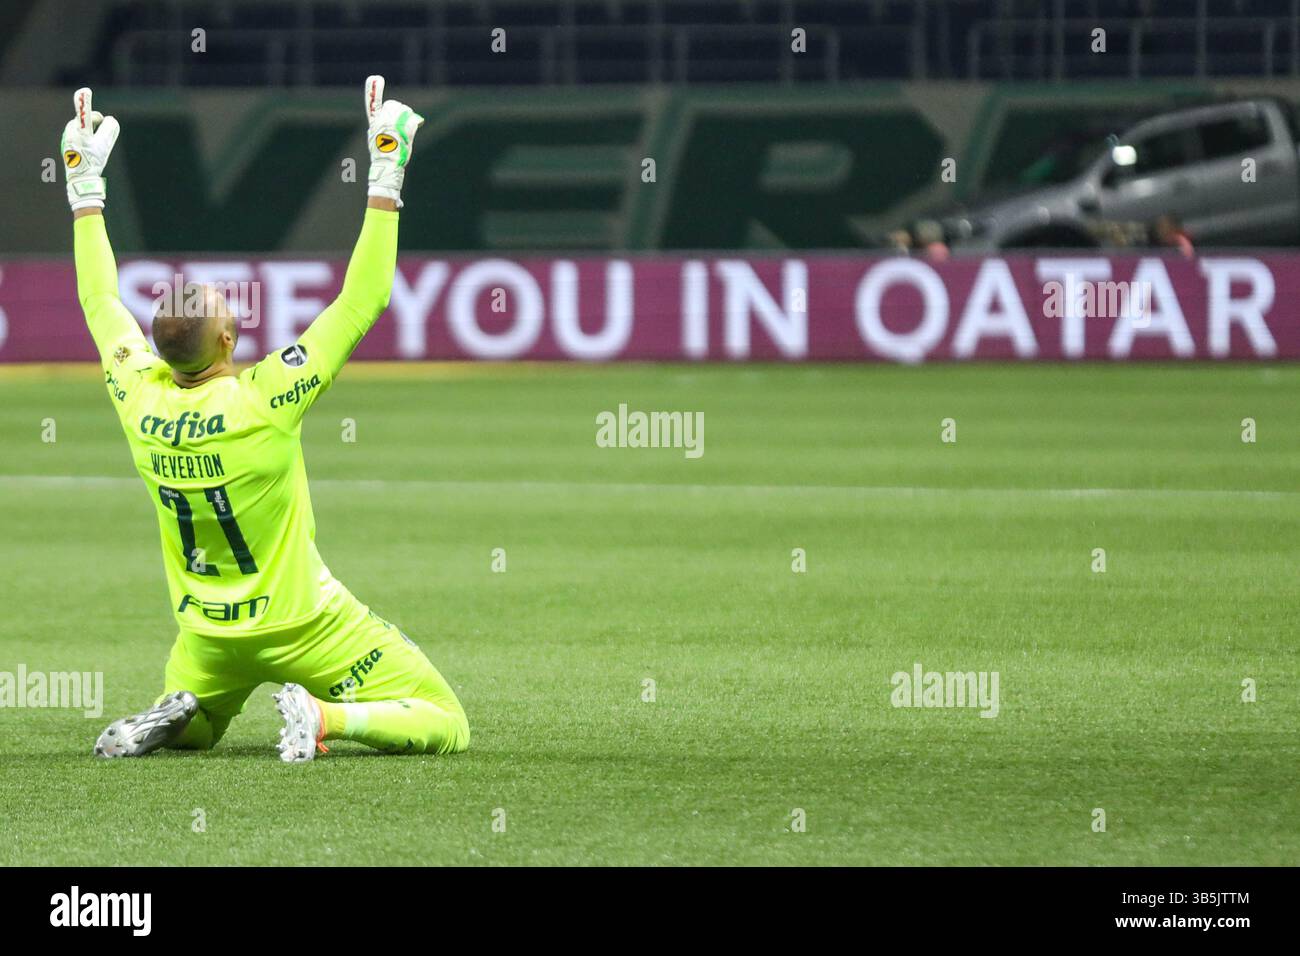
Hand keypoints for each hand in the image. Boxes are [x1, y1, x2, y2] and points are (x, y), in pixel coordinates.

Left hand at [61, 87, 119, 210]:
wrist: (81, 179)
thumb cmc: (93, 162)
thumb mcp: (105, 145)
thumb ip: (109, 128)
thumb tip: (110, 119)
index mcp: (80, 132)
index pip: (84, 112)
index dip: (85, 100)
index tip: (85, 91)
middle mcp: (71, 132)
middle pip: (85, 120)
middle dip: (95, 124)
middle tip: (103, 136)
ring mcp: (67, 138)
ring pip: (82, 128)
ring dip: (90, 133)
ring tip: (96, 147)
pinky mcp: (66, 144)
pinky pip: (78, 136)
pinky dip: (86, 140)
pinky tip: (89, 152)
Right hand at [364, 75, 423, 207]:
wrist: (387, 167)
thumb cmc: (383, 155)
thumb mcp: (378, 138)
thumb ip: (384, 126)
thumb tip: (401, 119)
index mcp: (375, 123)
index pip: (374, 103)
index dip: (373, 89)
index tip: (376, 78)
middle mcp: (383, 122)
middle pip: (395, 105)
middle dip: (401, 110)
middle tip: (403, 120)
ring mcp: (393, 126)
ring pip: (405, 111)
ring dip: (408, 118)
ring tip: (406, 129)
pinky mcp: (404, 131)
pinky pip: (412, 121)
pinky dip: (415, 123)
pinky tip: (416, 126)